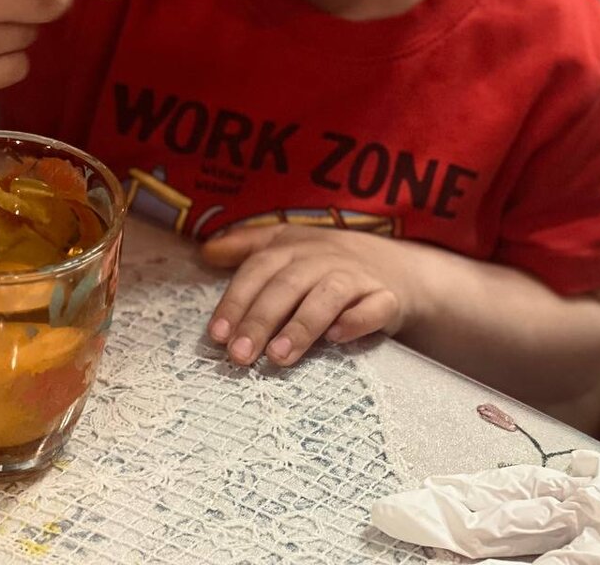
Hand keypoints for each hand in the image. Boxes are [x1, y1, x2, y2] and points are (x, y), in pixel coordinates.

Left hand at [201, 224, 415, 367]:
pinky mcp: (386, 298)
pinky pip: (373, 308)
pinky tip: (337, 337)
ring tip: (279, 356)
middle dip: (260, 320)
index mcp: (292, 247)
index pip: (258, 270)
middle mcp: (322, 259)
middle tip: (239, 356)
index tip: (216, 335)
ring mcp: (356, 277)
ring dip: (302, 325)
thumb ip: (245, 247)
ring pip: (327, 297)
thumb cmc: (325, 261)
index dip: (235, 301)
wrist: (395, 266)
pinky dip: (356, 321)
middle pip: (286, 286)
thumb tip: (204, 252)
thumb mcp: (286, 244)